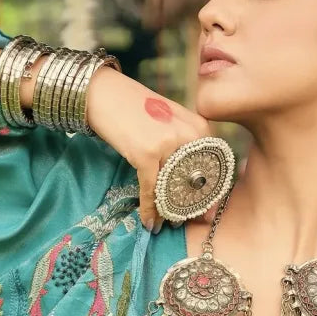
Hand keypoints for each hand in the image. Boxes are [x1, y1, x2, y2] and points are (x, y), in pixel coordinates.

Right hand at [85, 67, 214, 231]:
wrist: (103, 92)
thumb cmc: (137, 107)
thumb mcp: (171, 119)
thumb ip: (186, 142)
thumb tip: (194, 178)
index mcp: (198, 126)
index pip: (213, 168)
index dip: (210, 194)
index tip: (208, 210)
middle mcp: (188, 134)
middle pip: (195, 182)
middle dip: (191, 206)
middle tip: (187, 221)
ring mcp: (168, 144)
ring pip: (173, 189)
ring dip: (170, 212)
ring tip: (168, 224)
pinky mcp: (146, 153)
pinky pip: (151, 190)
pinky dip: (150, 210)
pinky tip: (150, 223)